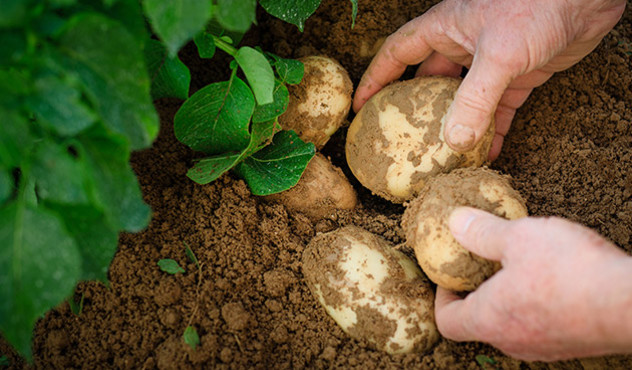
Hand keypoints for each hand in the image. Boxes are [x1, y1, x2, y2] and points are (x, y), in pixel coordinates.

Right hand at [353, 0, 625, 159]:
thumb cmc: (537, 5)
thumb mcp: (498, 54)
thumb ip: (475, 99)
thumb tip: (454, 141)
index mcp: (444, 29)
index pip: (397, 54)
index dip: (376, 78)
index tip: (360, 106)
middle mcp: (462, 46)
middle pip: (427, 83)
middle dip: (416, 112)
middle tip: (403, 142)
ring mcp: (490, 63)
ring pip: (463, 101)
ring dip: (455, 128)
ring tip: (442, 158)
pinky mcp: (518, 76)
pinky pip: (497, 110)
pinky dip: (491, 132)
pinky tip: (486, 155)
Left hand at [436, 207, 631, 360]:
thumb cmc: (571, 272)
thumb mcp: (519, 238)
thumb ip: (483, 232)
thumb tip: (456, 222)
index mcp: (489, 320)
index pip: (447, 322)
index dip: (441, 297)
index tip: (450, 275)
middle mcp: (512, 342)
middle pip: (478, 323)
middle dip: (476, 292)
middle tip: (484, 263)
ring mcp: (544, 347)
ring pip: (511, 324)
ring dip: (507, 297)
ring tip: (520, 265)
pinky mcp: (571, 344)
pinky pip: (540, 325)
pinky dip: (535, 303)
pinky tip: (553, 277)